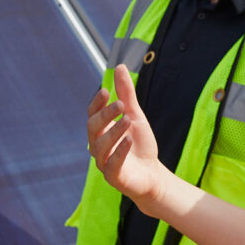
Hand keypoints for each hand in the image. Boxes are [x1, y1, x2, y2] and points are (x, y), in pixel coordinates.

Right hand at [87, 64, 166, 212]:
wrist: (151, 173)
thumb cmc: (139, 144)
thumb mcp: (135, 115)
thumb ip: (126, 94)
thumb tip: (119, 67)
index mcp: (101, 131)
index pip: (92, 115)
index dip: (96, 104)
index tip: (105, 91)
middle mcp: (98, 146)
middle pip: (93, 128)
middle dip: (105, 115)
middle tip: (120, 104)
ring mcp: (103, 162)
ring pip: (101, 146)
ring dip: (113, 132)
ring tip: (127, 120)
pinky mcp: (114, 177)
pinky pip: (112, 165)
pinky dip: (119, 152)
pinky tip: (129, 140)